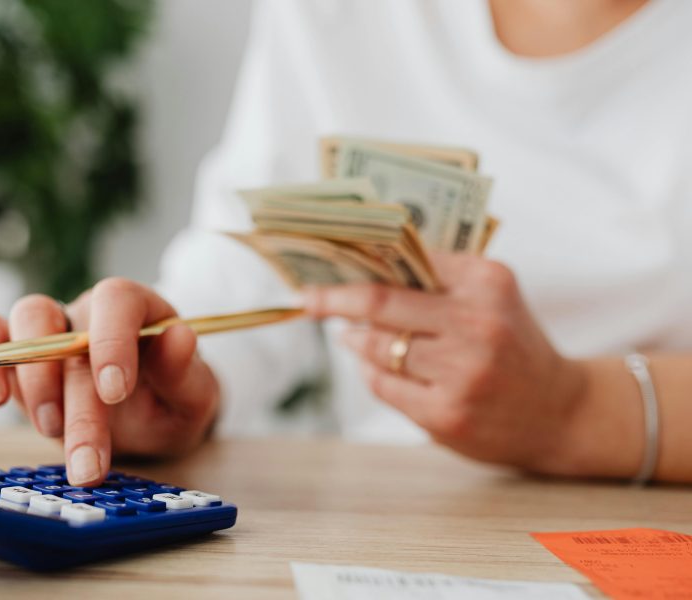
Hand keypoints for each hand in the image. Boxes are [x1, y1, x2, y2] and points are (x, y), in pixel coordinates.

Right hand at [0, 278, 219, 485]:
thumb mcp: (193, 397)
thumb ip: (186, 372)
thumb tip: (179, 337)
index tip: (115, 391)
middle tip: (87, 457)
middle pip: (64, 328)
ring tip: (49, 429)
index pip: (116, 299)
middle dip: (73, 397)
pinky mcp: (17, 360)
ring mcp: (49, 332)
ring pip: (22, 323)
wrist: (150, 420)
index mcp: (136, 309)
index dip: (111, 340)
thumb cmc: (171, 402)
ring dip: (31, 380)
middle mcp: (87, 313)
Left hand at [303, 253, 586, 473]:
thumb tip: (364, 266)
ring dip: (354, 339)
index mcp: (488, 283)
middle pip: (380, 304)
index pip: (407, 262)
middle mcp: (477, 324)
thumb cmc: (513, 344)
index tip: (326, 260)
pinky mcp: (446, 414)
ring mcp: (462, 373)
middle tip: (309, 298)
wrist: (561, 413)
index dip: (360, 262)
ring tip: (350, 334)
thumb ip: (439, 277)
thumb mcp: (492, 296)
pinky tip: (376, 366)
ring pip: (377, 347)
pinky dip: (371, 372)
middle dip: (334, 299)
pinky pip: (383, 384)